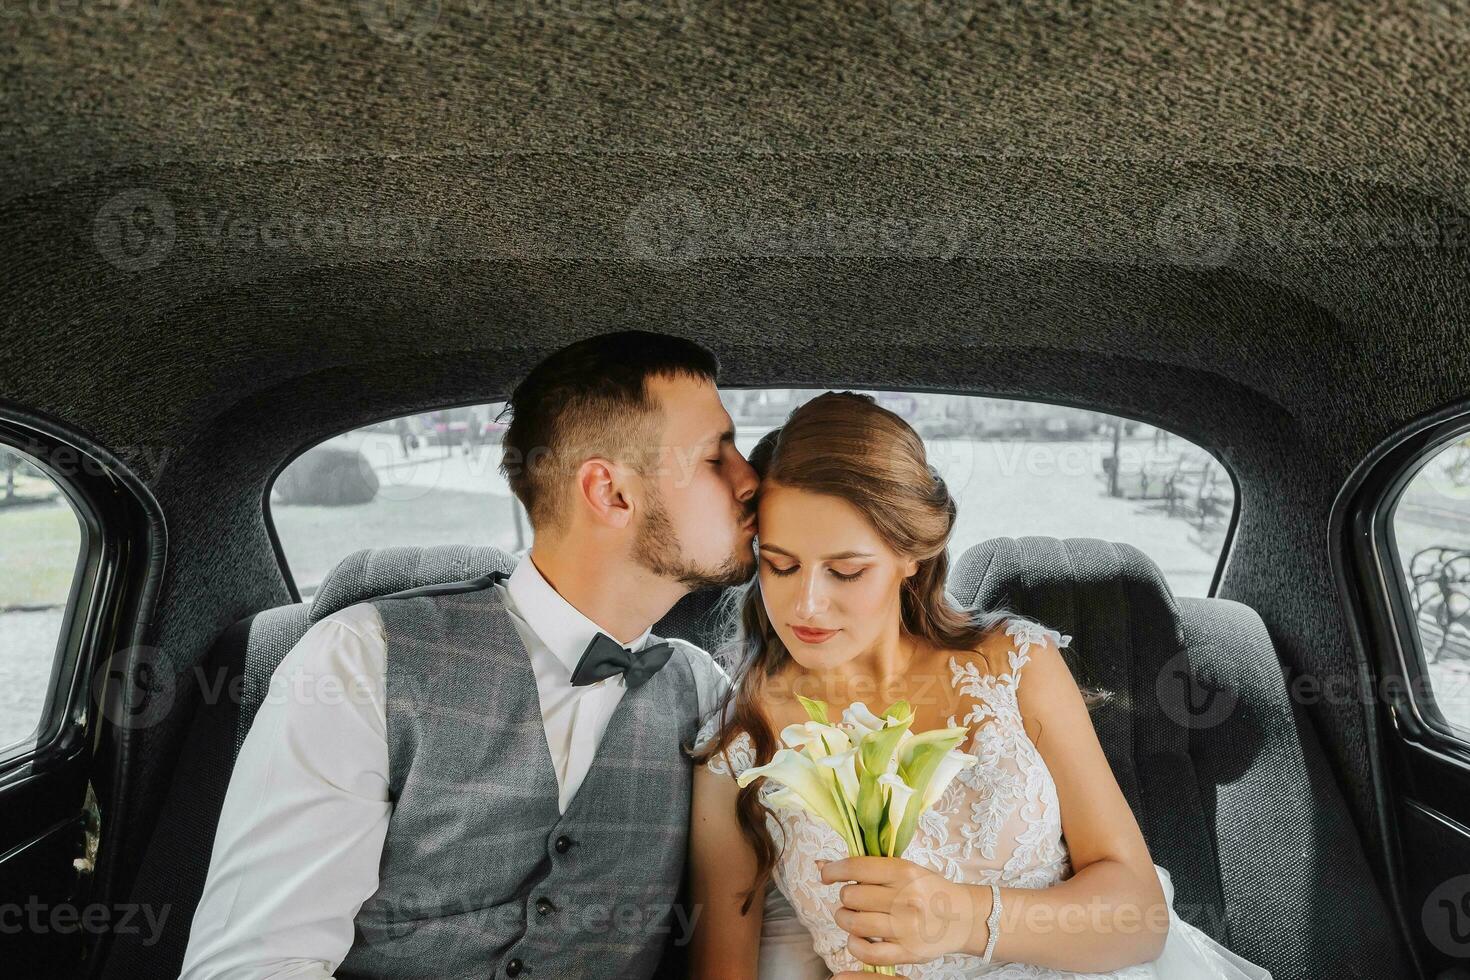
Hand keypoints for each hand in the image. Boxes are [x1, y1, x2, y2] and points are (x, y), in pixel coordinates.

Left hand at [818, 856, 987, 973]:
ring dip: (845, 919)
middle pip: (851, 897)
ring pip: (854, 924)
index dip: (833, 871)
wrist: (962, 917)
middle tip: (854, 899)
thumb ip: (866, 867)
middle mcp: (905, 898)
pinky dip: (854, 945)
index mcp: (904, 872)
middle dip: (846, 897)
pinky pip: (866, 952)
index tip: (826, 875)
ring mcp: (906, 927)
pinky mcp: (907, 952)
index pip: (856, 868)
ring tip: (852, 917)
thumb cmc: (928, 888)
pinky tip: (857, 938)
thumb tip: (820, 865)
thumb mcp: (904, 869)